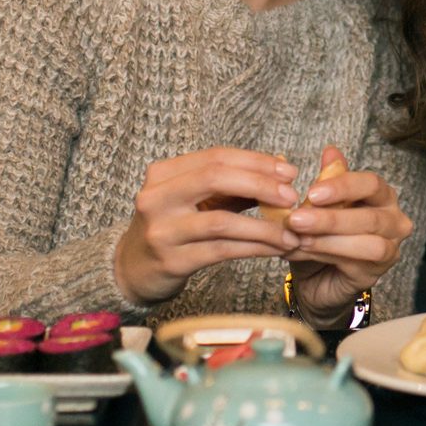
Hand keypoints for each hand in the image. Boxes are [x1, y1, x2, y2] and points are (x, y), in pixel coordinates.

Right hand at [115, 146, 300, 305]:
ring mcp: (162, 230)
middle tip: (292, 196)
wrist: (133, 268)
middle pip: (215, 178)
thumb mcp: (195, 199)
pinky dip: (254, 248)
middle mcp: (156, 198)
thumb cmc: (173, 226)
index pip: (216, 156)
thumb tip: (280, 172)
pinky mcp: (172, 261)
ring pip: (222, 220)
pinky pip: (222, 251)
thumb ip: (231, 185)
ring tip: (292, 232)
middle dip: (260, 184)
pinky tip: (276, 249)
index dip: (256, 161)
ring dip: (264, 226)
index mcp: (163, 173)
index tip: (288, 171)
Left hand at [284, 146, 413, 324]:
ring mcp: (390, 248)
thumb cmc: (319, 234)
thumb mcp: (317, 206)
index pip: (371, 184)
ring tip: (299, 238)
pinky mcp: (377, 272)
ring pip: (369, 242)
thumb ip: (326, 180)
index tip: (312, 193)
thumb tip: (330, 150)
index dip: (343, 187)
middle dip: (331, 218)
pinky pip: (357, 263)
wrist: (314, 276)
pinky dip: (328, 256)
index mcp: (381, 196)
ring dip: (330, 240)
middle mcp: (393, 220)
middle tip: (296, 219)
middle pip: (371, 216)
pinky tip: (303, 252)